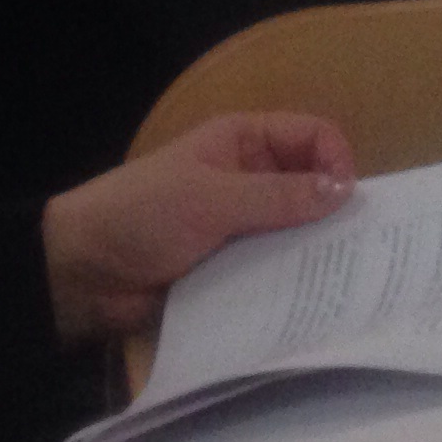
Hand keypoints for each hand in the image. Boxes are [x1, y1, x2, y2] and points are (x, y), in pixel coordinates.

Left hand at [40, 112, 356, 344]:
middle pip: (312, 188)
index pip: (313, 137)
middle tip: (361, 251)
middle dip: (333, 215)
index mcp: (245, 143)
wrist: (80, 275)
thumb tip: (345, 192)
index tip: (347, 202)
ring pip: (296, 235)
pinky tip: (309, 304)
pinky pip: (274, 272)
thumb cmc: (142, 215)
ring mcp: (242, 227)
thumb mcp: (211, 198)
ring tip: (341, 284)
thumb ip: (277, 197)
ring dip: (313, 254)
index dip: (336, 162)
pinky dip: (289, 284)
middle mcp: (251, 180)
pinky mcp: (233, 270)